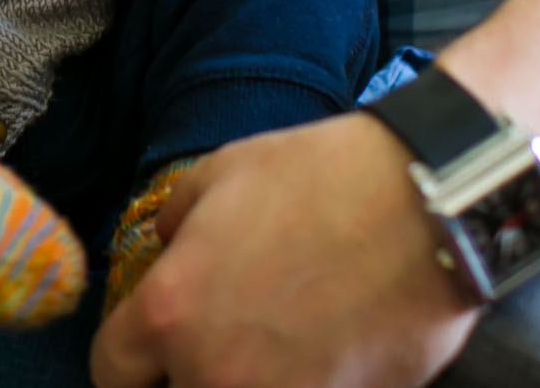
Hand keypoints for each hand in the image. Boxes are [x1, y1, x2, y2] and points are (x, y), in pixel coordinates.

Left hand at [92, 113, 478, 387]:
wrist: (428, 207)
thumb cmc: (323, 178)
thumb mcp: (222, 173)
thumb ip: (178, 221)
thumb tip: (168, 244)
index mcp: (171, 311)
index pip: (111, 373)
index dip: (126, 363)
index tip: (143, 356)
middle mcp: (215, 373)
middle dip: (180, 381)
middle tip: (205, 353)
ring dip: (239, 387)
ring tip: (264, 359)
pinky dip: (301, 387)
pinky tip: (316, 363)